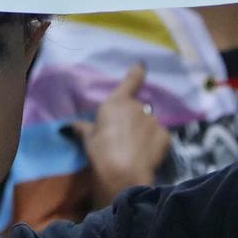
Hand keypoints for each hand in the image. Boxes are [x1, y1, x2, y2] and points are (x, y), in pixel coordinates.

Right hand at [65, 64, 169, 207]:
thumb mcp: (88, 138)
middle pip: (138, 108)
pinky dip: (155, 142)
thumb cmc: (101, 151)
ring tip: (136, 148)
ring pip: (149, 123)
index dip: (137, 72)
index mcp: (117, 102)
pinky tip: (147, 153)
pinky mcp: (165, 136)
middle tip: (125, 136)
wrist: (124, 172)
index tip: (142, 65)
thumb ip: (83, 128)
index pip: (131, 81)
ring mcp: (153, 120)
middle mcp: (137, 107)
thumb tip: (72, 125)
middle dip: (133, 118)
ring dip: (144, 131)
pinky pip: (159, 136)